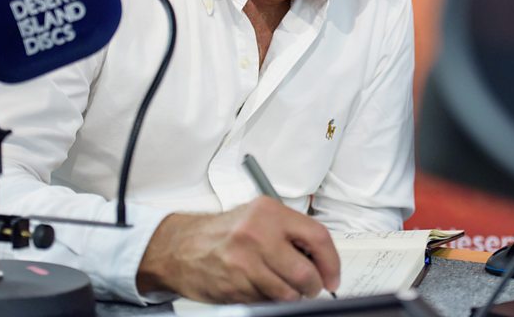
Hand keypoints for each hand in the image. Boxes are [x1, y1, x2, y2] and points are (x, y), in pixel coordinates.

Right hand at [136, 196, 340, 302]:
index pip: (317, 237)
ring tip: (284, 286)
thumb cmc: (223, 232)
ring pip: (287, 293)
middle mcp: (257, 234)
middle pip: (305, 272)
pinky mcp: (234, 286)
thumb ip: (290, 232)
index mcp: (269, 212)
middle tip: (312, 287)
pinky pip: (266, 301)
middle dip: (313, 286)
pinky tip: (260, 287)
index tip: (333, 275)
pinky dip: (269, 299)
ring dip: (292, 296)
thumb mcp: (258, 217)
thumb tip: (322, 257)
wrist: (181, 247)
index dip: (331, 262)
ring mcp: (244, 262)